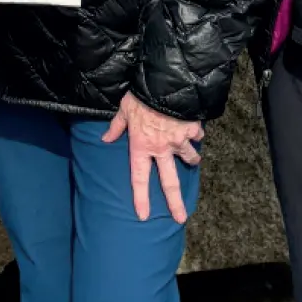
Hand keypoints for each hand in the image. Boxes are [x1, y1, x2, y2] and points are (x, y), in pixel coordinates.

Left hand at [103, 90, 202, 223]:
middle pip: (169, 182)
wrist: (166, 83)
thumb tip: (105, 138)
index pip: (139, 178)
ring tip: (193, 159)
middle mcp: (161, 149)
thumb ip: (116, 126)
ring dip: (192, 159)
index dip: (141, 198)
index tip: (143, 216)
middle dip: (175, 202)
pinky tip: (195, 130)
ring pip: (189, 158)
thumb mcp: (124, 109)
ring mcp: (179, 141)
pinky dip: (196, 134)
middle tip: (181, 217)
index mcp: (141, 146)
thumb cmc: (141, 96)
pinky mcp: (192, 130)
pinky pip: (197, 136)